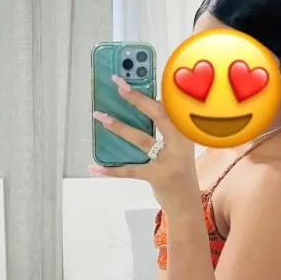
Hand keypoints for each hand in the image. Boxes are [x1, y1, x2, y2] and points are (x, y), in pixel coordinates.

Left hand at [90, 75, 197, 210]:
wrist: (186, 203)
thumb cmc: (177, 169)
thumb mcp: (177, 146)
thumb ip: (163, 129)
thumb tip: (137, 108)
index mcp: (186, 131)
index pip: (171, 105)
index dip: (154, 90)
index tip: (137, 75)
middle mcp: (181, 143)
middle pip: (158, 115)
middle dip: (137, 98)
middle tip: (118, 85)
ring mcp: (169, 161)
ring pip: (141, 139)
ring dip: (118, 127)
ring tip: (99, 116)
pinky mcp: (157, 177)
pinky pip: (130, 170)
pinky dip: (110, 169)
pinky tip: (94, 166)